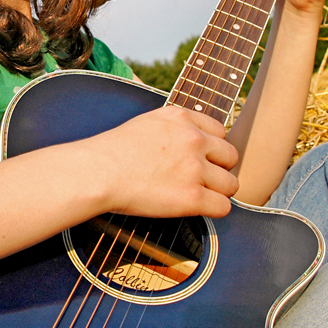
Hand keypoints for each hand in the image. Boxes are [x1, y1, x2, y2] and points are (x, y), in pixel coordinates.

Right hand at [88, 106, 239, 218]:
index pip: (220, 132)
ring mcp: (194, 169)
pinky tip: (197, 208)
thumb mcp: (148, 122)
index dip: (211, 148)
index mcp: (182, 118)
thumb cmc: (113, 152)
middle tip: (199, 179)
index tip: (199, 159)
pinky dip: (214, 210)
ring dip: (218, 191)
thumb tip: (193, 138)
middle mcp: (193, 139)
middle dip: (218, 169)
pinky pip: (223, 207)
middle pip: (231, 156)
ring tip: (197, 195)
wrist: (97, 172)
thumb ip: (175, 127)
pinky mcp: (192, 197)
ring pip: (231, 184)